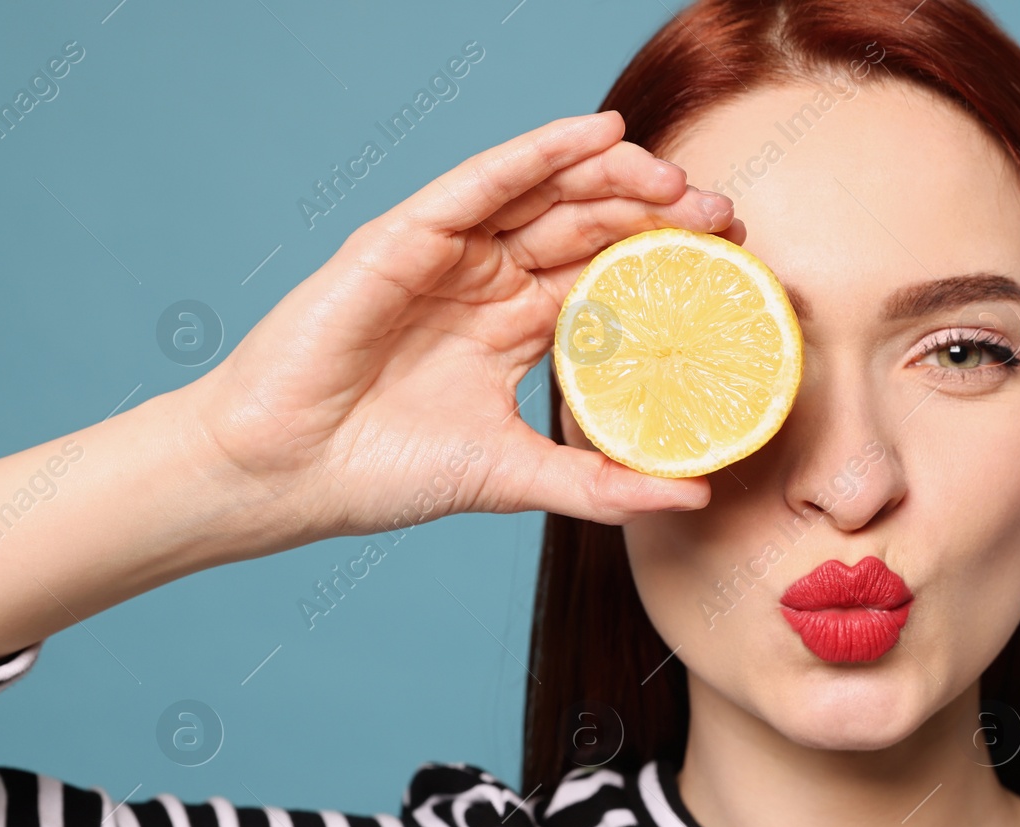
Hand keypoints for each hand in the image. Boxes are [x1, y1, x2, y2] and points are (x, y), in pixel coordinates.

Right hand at [183, 110, 729, 538]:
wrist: (287, 473)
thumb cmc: (384, 471)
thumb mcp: (519, 477)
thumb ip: (605, 484)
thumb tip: (695, 498)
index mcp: (513, 327)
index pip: (604, 278)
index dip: (667, 263)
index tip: (732, 261)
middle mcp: (487, 282)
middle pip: (587, 228)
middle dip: (657, 215)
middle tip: (722, 215)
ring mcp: (448, 255)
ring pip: (545, 195)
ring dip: (613, 176)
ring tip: (674, 174)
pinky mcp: (406, 237)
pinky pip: (483, 183)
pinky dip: (539, 153)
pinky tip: (597, 135)